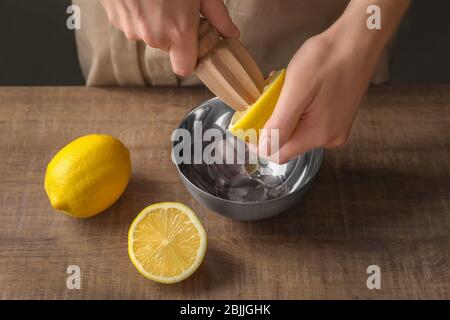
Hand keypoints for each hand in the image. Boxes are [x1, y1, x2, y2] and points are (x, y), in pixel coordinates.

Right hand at [99, 0, 238, 75]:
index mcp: (178, 32)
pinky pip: (132, 24)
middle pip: (167, 47)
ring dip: (155, 21)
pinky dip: (138, 13)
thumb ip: (217, 15)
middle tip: (177, 6)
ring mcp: (131, 29)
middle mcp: (153, 36)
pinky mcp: (115, 20)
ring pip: (149, 34)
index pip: (184, 68)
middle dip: (173, 31)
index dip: (190, 58)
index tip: (194, 43)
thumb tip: (231, 34)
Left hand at [259, 0, 409, 163]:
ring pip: (298, 132)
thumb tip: (262, 150)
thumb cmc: (326, 60)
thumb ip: (279, 124)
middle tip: (268, 98)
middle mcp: (329, 139)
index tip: (251, 120)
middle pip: (289, 143)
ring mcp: (336, 129)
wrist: (358, 40)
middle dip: (273, 124)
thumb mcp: (295, 91)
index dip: (260, 142)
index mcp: (318, 135)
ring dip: (284, 115)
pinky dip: (298, 110)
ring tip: (283, 90)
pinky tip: (298, 91)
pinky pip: (310, 122)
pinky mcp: (339, 118)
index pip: (278, 154)